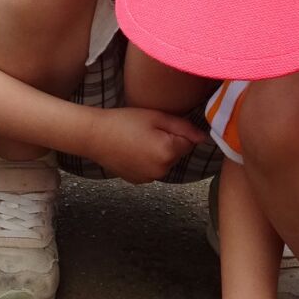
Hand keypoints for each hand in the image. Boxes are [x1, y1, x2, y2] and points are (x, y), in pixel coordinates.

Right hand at [86, 105, 204, 183]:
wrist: (94, 136)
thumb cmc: (123, 121)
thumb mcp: (156, 117)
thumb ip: (184, 127)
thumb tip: (204, 138)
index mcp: (168, 152)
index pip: (188, 142)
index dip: (175, 131)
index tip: (158, 124)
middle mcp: (162, 170)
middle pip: (177, 154)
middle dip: (168, 143)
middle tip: (146, 131)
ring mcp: (150, 178)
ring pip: (165, 162)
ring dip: (159, 153)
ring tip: (138, 140)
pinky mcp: (139, 181)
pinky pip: (153, 169)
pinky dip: (148, 161)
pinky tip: (133, 151)